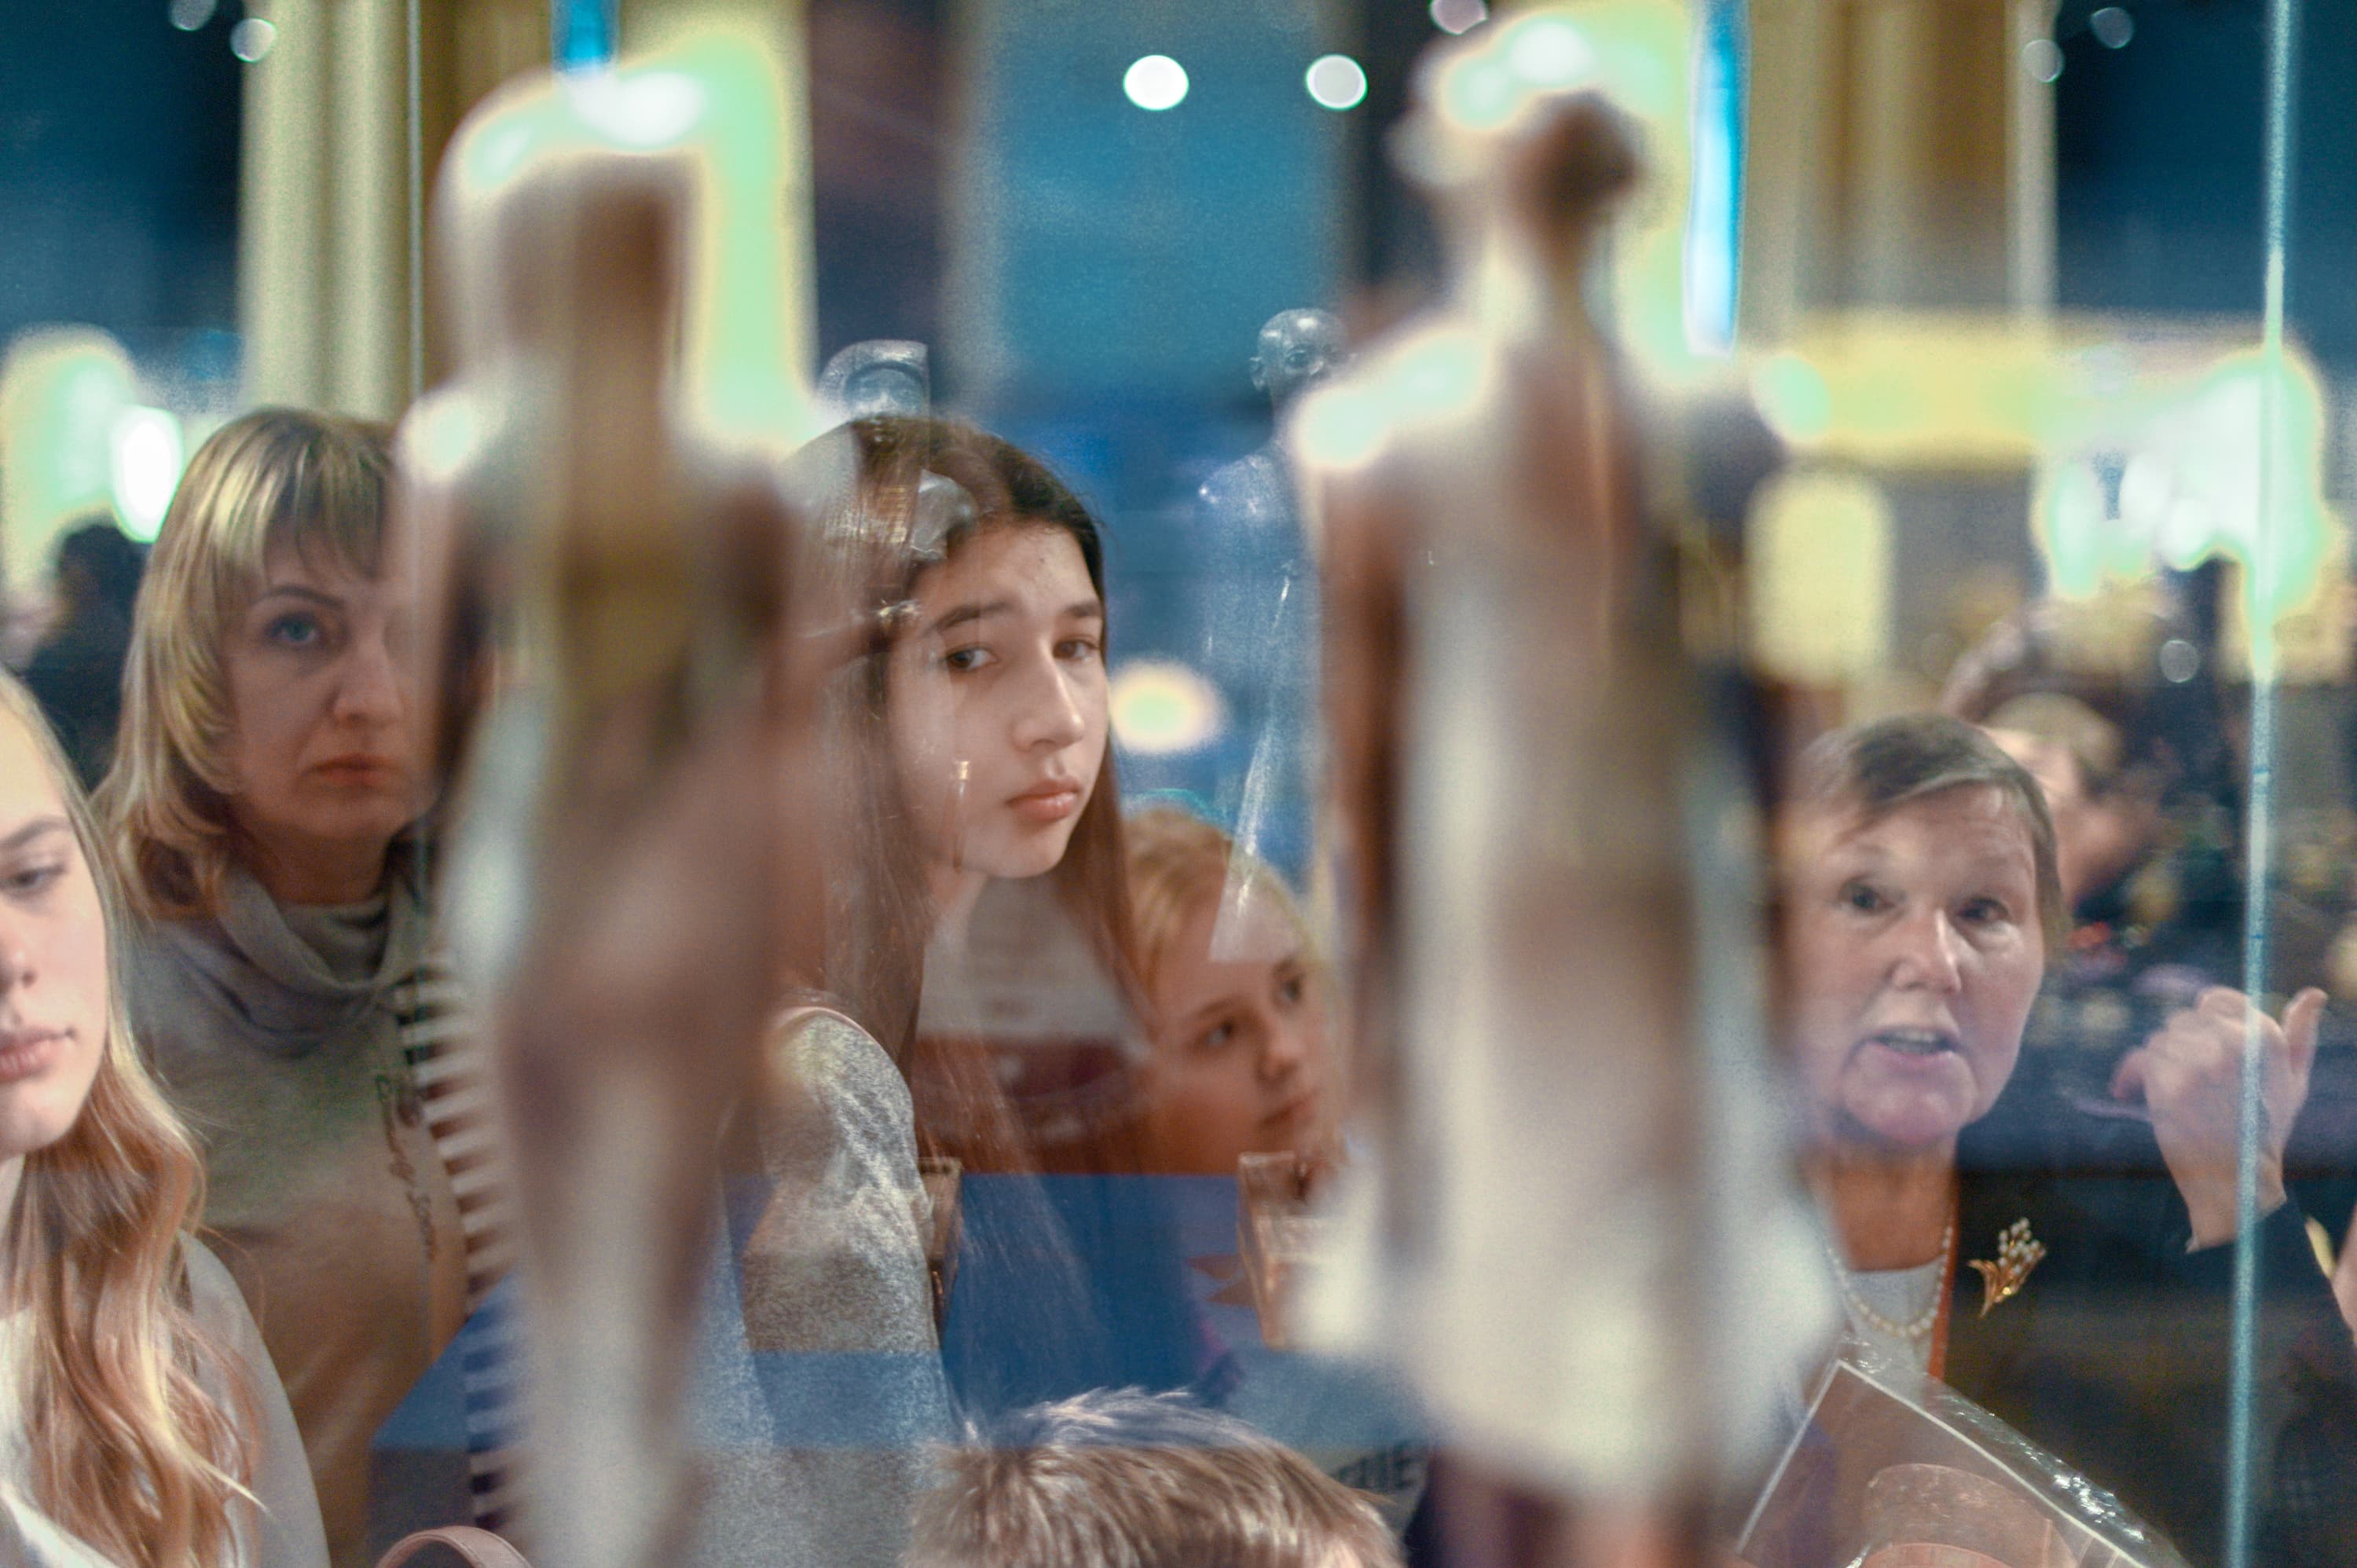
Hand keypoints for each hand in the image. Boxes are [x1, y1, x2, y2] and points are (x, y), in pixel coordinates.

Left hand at [2111, 986, 2322, 1247]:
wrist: (2236, 1178)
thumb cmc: (2265, 1129)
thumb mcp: (2293, 1080)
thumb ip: (2300, 1033)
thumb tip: (2313, 992)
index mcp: (2264, 1037)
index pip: (2214, 1000)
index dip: (2200, 1019)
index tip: (2196, 1039)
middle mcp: (2233, 1044)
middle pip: (2182, 1021)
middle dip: (2179, 1046)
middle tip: (2184, 1076)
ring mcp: (2199, 1063)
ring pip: (2159, 1040)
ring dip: (2158, 1063)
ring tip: (2169, 1091)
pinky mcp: (2169, 1083)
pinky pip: (2138, 1059)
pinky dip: (2129, 1075)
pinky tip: (2126, 1090)